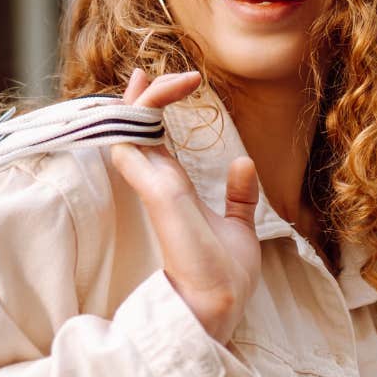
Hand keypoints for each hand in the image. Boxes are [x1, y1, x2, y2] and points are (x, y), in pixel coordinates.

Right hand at [107, 68, 260, 343]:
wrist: (219, 305)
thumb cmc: (224, 277)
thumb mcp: (240, 228)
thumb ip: (238, 196)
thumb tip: (244, 163)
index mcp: (175, 191)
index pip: (155, 140)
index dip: (155, 109)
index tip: (172, 83)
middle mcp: (160, 187)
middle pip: (137, 130)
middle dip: (142, 96)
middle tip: (143, 70)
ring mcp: (155, 191)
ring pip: (132, 131)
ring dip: (141, 101)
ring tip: (147, 76)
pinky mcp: (158, 196)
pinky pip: (134, 148)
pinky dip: (136, 122)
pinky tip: (141, 102)